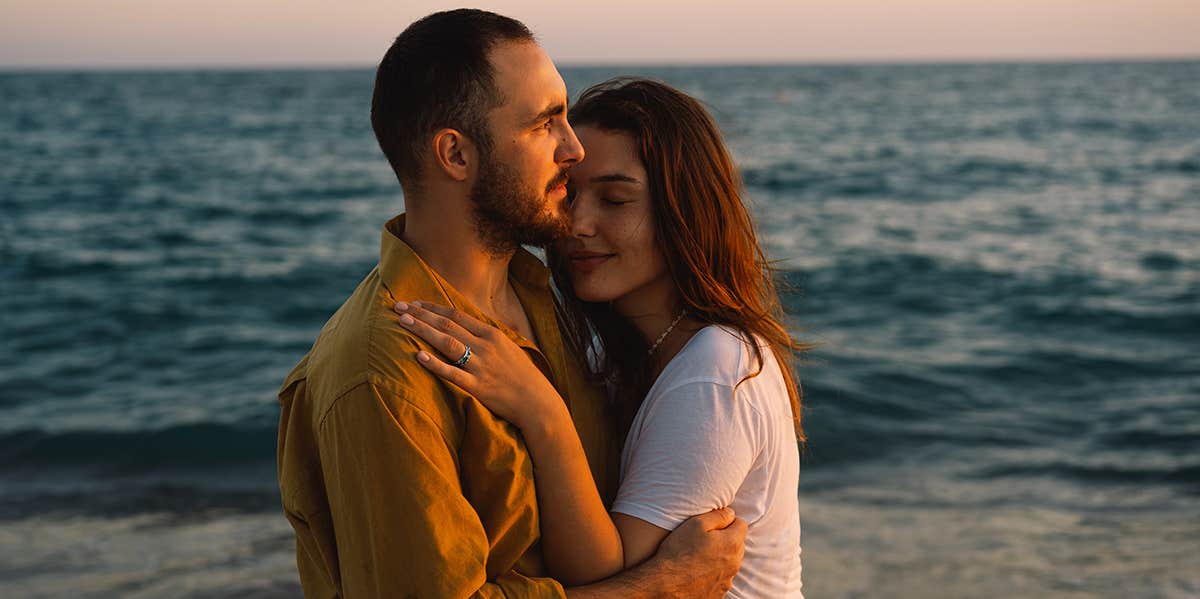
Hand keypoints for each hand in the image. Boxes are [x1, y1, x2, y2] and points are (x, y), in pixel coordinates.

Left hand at [392, 301, 563, 429]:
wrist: (538, 402)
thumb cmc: (523, 376)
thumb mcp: (508, 349)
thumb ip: (487, 338)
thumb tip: (467, 329)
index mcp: (492, 334)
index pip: (457, 315)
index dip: (433, 307)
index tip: (414, 303)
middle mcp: (485, 346)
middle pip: (447, 324)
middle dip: (421, 314)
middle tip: (398, 306)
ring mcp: (481, 366)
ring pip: (447, 343)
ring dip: (423, 330)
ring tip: (403, 322)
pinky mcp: (478, 387)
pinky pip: (453, 373)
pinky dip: (435, 364)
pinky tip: (418, 356)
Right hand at [651, 508, 746, 597]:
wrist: (666, 585)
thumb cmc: (679, 552)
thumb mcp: (696, 524)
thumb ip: (718, 516)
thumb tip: (730, 513)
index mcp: (732, 544)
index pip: (741, 524)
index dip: (727, 520)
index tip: (712, 524)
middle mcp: (734, 563)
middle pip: (737, 544)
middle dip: (725, 539)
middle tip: (704, 539)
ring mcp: (727, 580)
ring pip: (730, 561)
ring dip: (720, 556)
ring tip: (699, 555)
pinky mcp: (719, 592)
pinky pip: (721, 577)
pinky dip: (714, 572)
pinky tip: (697, 570)